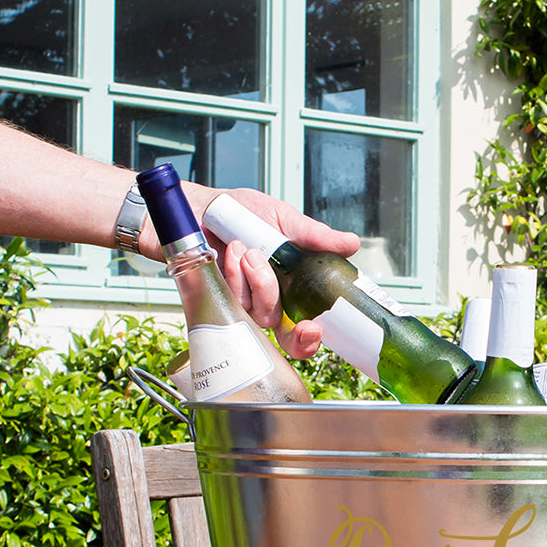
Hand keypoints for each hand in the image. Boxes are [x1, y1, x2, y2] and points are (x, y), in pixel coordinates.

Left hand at [149, 185, 359, 358]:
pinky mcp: (216, 300)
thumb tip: (351, 244)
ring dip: (261, 282)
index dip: (312, 339)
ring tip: (249, 249)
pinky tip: (232, 253)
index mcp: (290, 288)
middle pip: (287, 339)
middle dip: (298, 337)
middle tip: (308, 326)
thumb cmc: (237, 213)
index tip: (317, 330)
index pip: (305, 328)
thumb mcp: (282, 219)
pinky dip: (235, 275)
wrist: (195, 207)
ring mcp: (241, 304)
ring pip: (262, 314)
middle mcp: (267, 302)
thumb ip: (315, 236)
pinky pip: (234, 301)